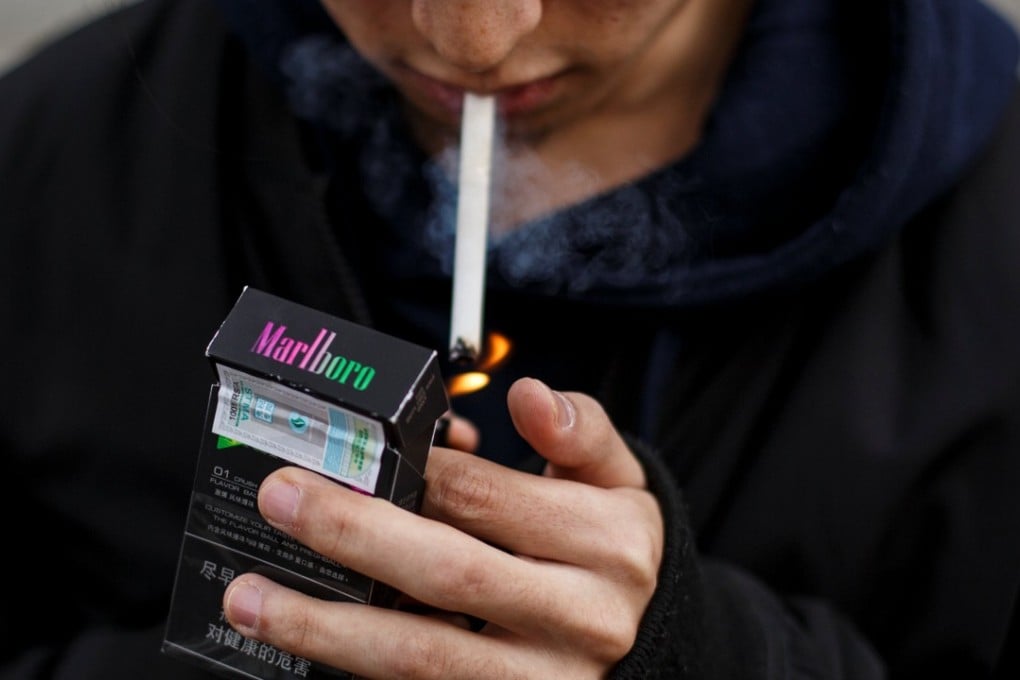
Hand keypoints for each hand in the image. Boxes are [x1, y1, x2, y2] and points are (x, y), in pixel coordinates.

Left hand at [222, 377, 663, 678]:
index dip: (411, 473)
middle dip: (353, 534)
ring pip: (422, 657)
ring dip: (326, 628)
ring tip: (251, 597)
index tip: (348, 453)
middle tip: (280, 498)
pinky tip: (306, 644)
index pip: (489, 499)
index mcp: (608, 542)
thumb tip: (527, 395)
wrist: (647, 635)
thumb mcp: (617, 479)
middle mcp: (583, 618)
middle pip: (451, 576)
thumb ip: (577, 430)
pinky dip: (356, 671)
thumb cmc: (612, 547)